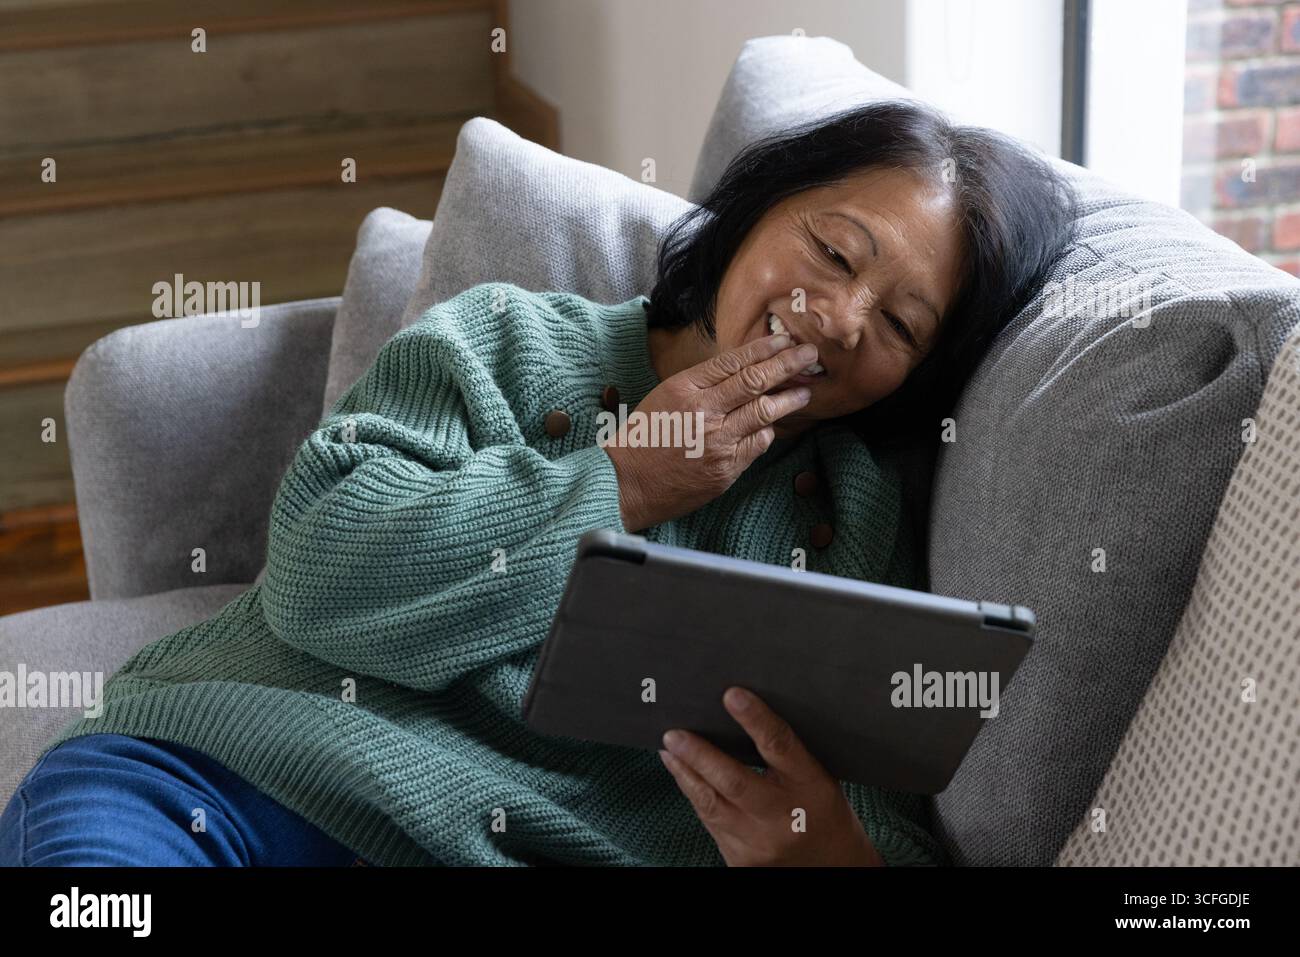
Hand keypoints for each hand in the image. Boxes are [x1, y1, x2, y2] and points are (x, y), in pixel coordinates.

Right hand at [603, 335, 815, 531]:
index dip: (764, 349)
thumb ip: (703, 385)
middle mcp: (704, 412)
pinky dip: (767, 432)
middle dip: (788, 365)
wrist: (627, 482)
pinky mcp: (726, 469)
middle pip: (755, 381)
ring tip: (806, 391)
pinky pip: (757, 444)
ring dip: (789, 399)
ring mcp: (717, 443)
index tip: (785, 340)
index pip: (734, 362)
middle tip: (810, 355)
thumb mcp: (666, 396)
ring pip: (764, 413)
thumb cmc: (644, 437)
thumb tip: (742, 372)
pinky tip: (771, 426)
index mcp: (686, 388)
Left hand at [659, 687, 883, 866]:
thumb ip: (785, 750)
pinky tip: (682, 776)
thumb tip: (742, 709)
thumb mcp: (817, 775)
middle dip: (699, 755)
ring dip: (685, 775)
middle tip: (675, 735)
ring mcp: (760, 843)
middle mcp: (783, 817)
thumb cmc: (822, 810)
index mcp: (809, 786)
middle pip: (734, 782)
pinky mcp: (741, 860)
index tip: (731, 694)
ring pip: (711, 804)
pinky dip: (693, 795)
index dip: (755, 718)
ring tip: (669, 751)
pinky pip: (710, 822)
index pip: (779, 746)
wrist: (832, 865)